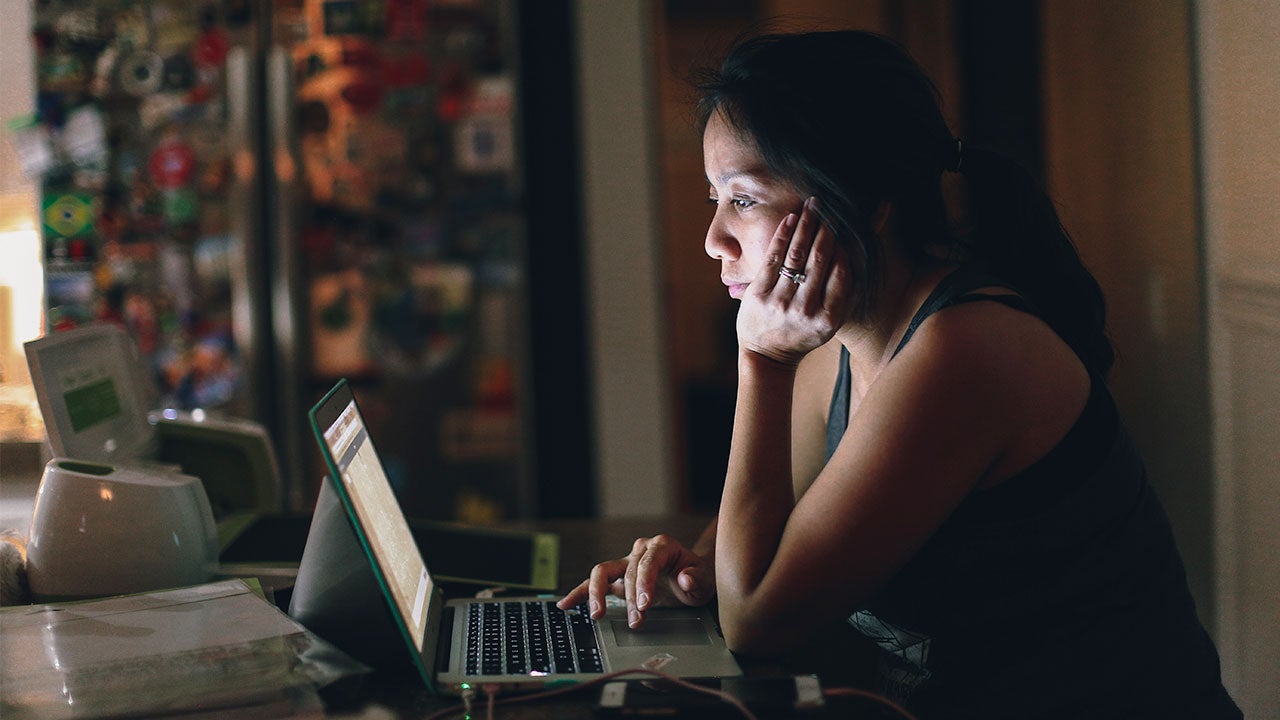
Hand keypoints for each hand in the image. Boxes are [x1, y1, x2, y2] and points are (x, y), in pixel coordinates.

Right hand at [557, 534, 714, 628]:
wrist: (691, 579)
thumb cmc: (696, 577)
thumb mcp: (705, 580)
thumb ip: (697, 578)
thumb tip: (684, 579)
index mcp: (662, 546)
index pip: (647, 562)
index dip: (644, 583)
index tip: (644, 605)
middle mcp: (640, 550)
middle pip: (627, 572)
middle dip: (630, 599)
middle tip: (636, 621)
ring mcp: (626, 563)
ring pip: (602, 572)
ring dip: (598, 594)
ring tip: (597, 614)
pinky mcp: (616, 578)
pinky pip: (593, 583)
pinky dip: (579, 593)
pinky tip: (566, 605)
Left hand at [737, 197, 850, 366]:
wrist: (766, 356)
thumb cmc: (803, 334)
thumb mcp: (830, 322)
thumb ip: (845, 293)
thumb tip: (860, 253)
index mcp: (829, 318)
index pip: (842, 272)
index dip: (845, 244)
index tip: (845, 223)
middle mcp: (806, 311)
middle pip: (820, 259)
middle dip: (826, 228)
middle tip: (829, 206)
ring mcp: (780, 302)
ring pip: (797, 255)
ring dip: (806, 225)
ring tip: (813, 205)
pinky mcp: (758, 295)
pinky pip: (774, 258)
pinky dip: (784, 235)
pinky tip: (792, 218)